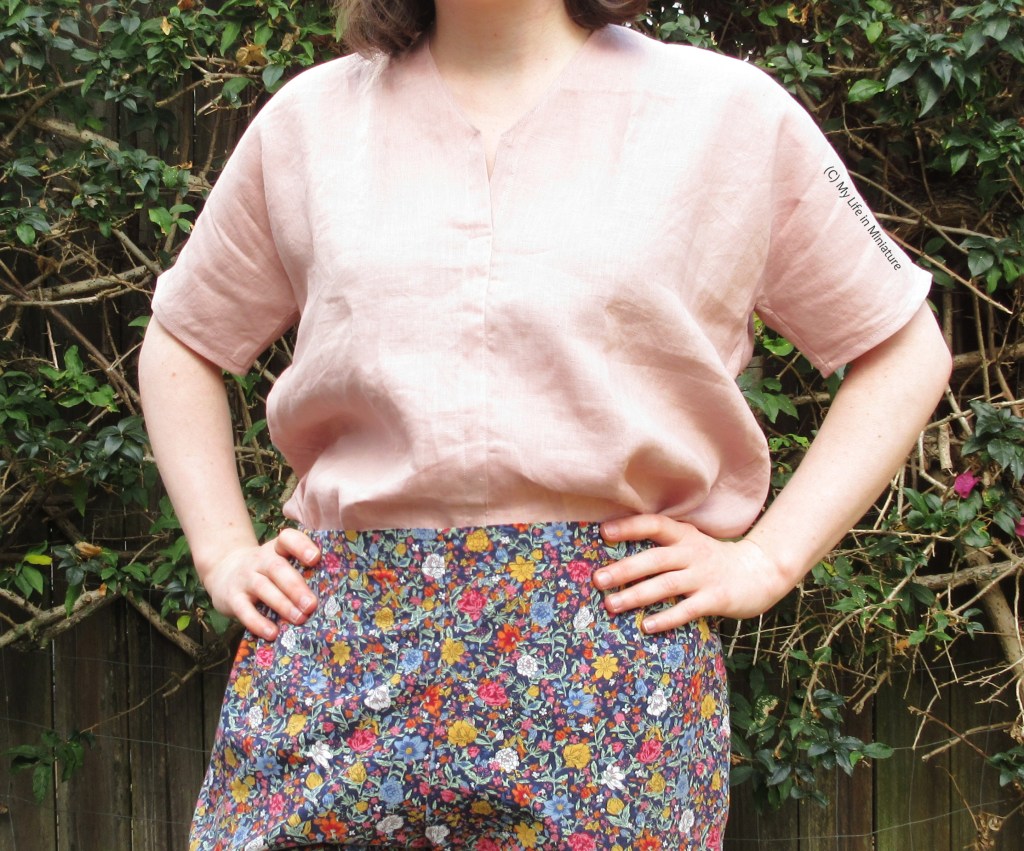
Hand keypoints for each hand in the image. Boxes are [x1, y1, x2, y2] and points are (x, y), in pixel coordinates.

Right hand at [201, 528, 320, 639]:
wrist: (224, 572)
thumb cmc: (265, 571)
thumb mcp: (278, 562)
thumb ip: (299, 572)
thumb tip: (331, 596)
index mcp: (276, 549)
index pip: (287, 539)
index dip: (301, 546)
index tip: (316, 558)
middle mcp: (260, 560)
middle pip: (277, 568)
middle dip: (296, 587)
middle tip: (312, 604)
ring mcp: (245, 578)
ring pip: (263, 588)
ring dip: (283, 604)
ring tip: (300, 619)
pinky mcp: (232, 598)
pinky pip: (244, 610)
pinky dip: (258, 622)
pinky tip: (273, 632)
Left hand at [594, 514, 794, 632]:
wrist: (760, 572)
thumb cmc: (712, 560)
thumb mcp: (690, 544)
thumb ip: (662, 546)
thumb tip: (617, 557)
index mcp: (684, 535)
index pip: (654, 524)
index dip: (629, 527)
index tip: (603, 532)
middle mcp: (692, 552)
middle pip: (655, 559)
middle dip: (624, 569)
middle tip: (598, 580)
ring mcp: (704, 576)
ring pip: (666, 585)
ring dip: (637, 595)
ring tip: (611, 605)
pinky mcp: (716, 598)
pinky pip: (687, 609)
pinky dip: (666, 618)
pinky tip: (646, 626)